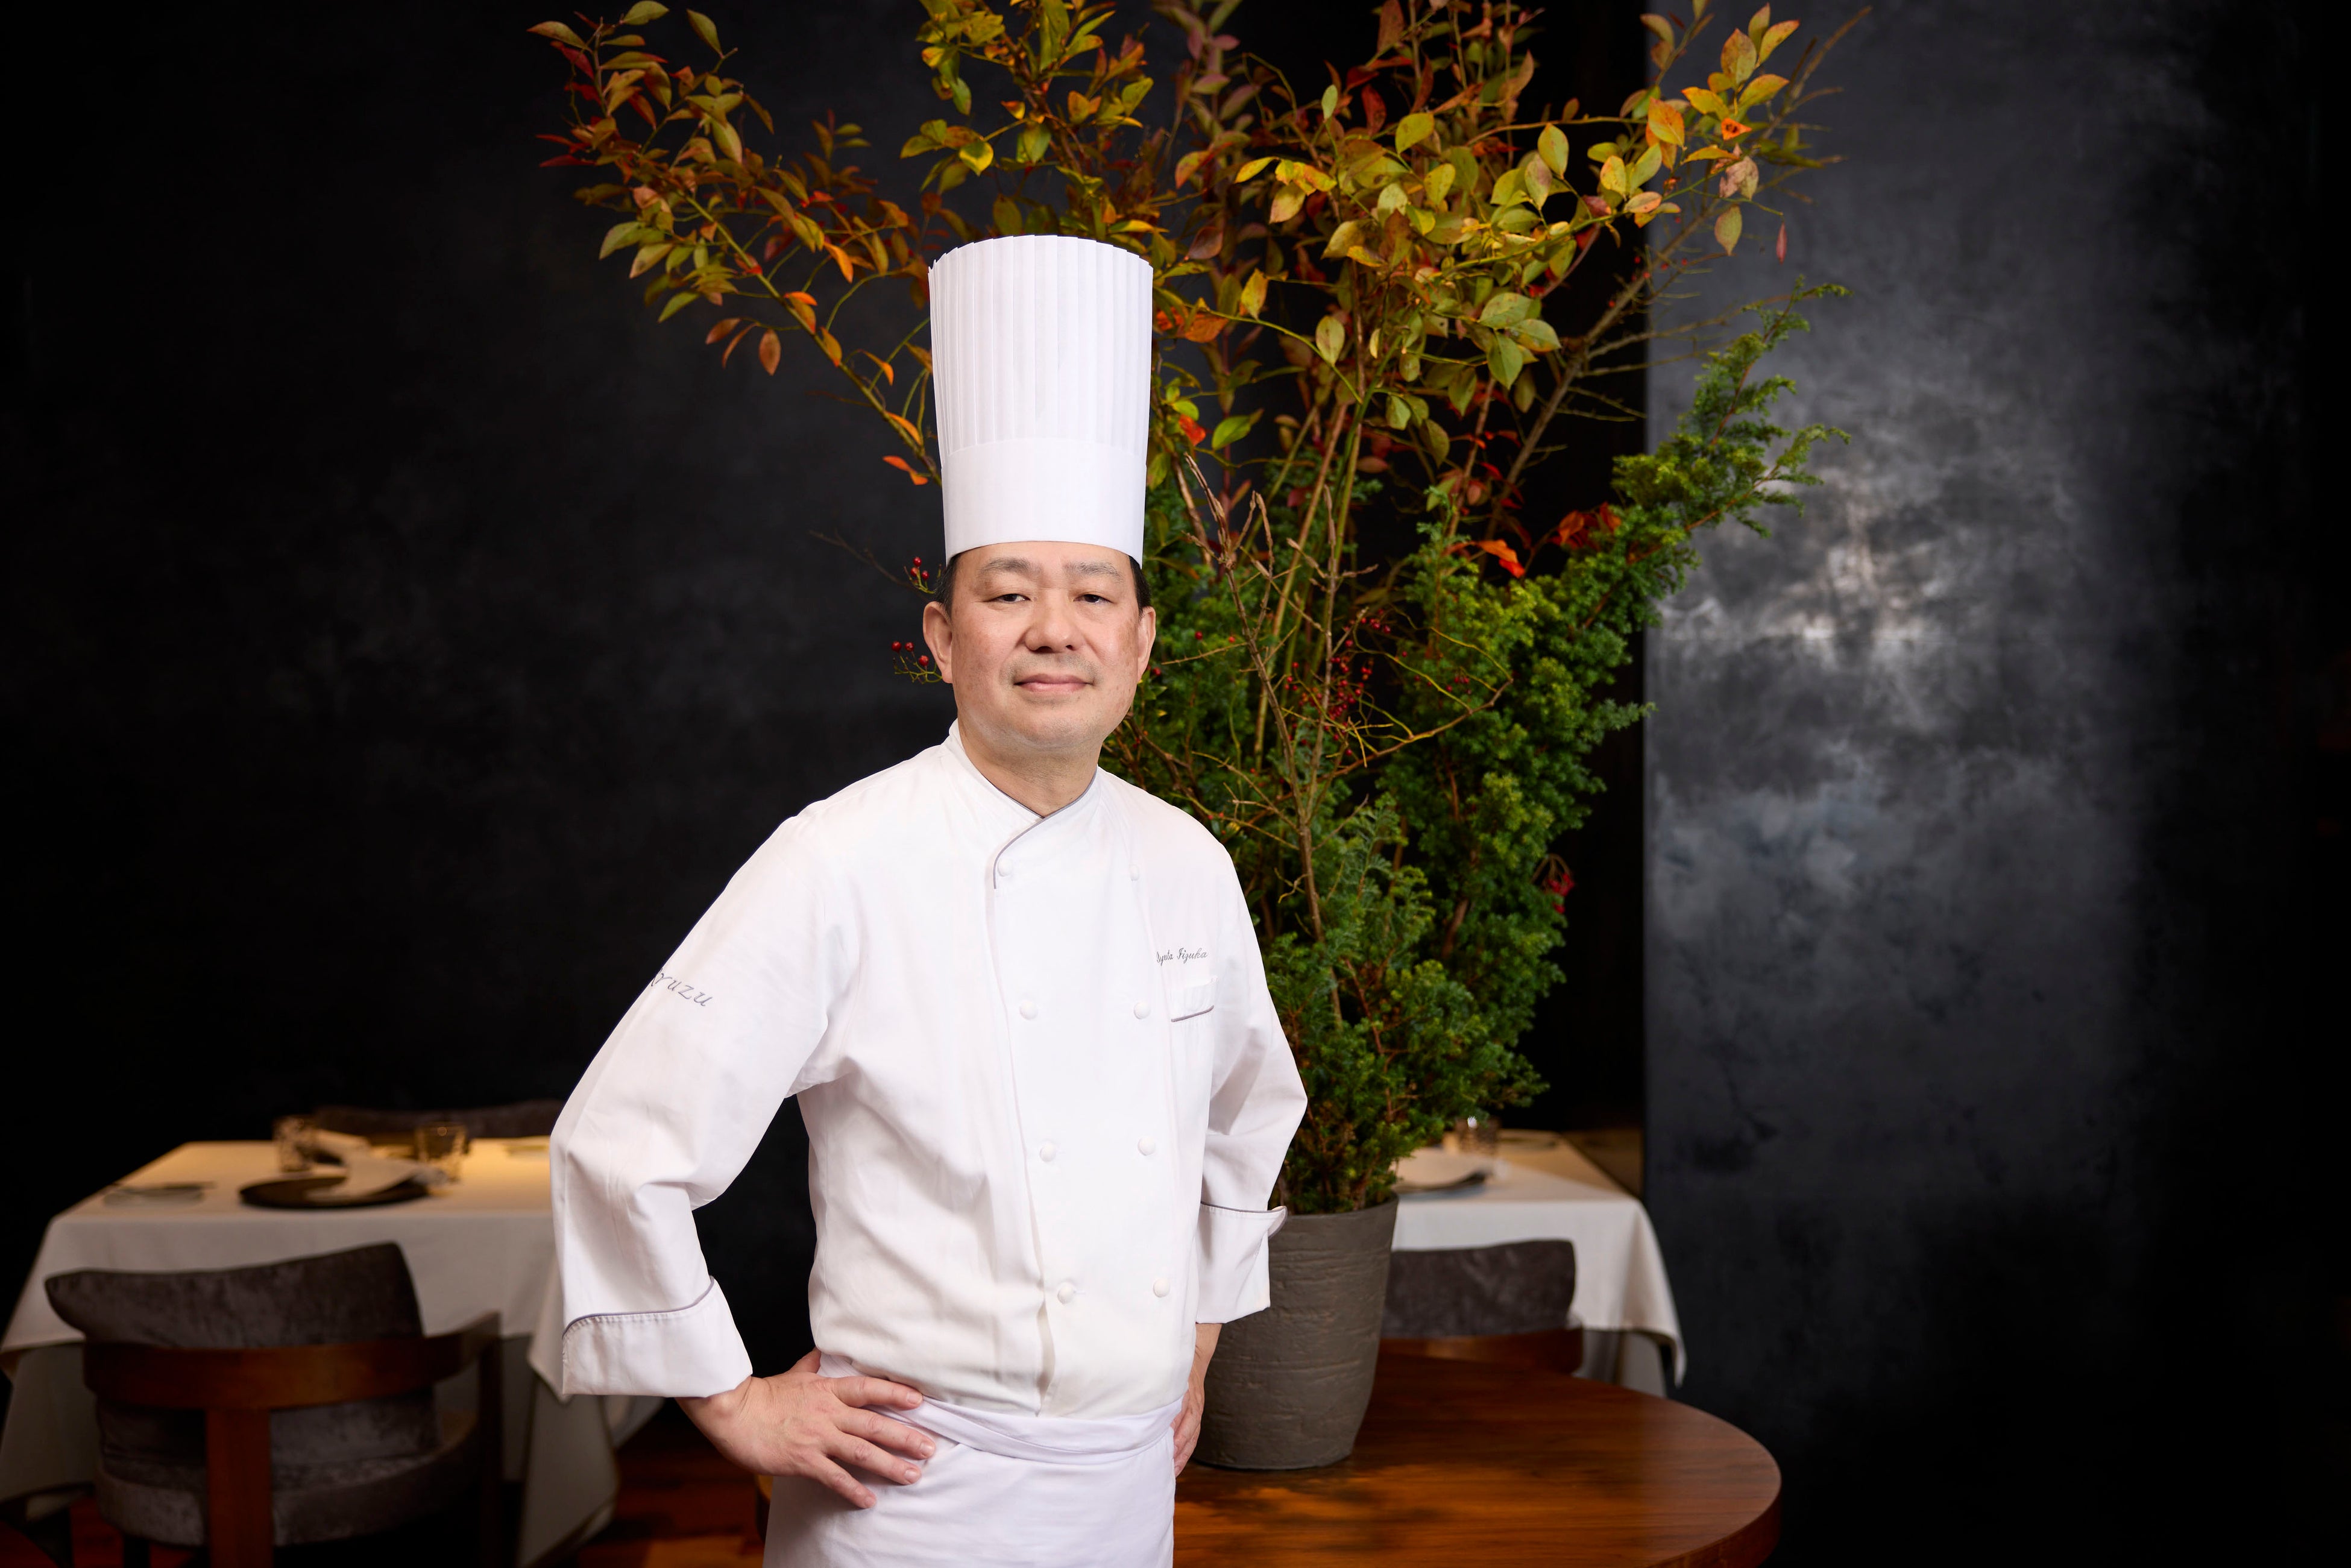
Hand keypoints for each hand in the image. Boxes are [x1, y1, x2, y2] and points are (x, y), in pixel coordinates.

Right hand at [679, 1351, 933, 1507]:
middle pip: (875, 1425)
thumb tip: (823, 1353)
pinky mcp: (804, 1460)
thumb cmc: (762, 1395)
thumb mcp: (794, 1374)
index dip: (896, 1393)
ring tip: (913, 1474)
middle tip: (930, 1447)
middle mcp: (828, 1413)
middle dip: (906, 1436)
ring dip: (890, 1464)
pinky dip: (853, 1489)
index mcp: (827, 1389)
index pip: (869, 1389)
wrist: (733, 1413)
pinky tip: (870, 1500)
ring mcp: (817, 1438)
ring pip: (862, 1452)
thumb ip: (813, 1365)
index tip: (921, 1400)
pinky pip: (834, 1477)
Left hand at [1171, 1322, 1220, 1475]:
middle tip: (1165, 1467)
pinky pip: (1194, 1434)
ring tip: (1172, 1471)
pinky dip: (1186, 1449)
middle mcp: (1193, 1403)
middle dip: (1177, 1451)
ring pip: (1192, 1436)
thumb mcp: (1166, 1379)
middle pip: (1187, 1432)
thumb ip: (1158, 1396)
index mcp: (1185, 1395)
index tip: (1159, 1451)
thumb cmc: (1175, 1368)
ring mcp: (1197, 1409)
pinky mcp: (1197, 1413)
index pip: (1177, 1419)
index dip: (1170, 1436)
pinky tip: (1178, 1460)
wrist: (1195, 1355)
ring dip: (1182, 1454)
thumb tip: (1145, 1416)